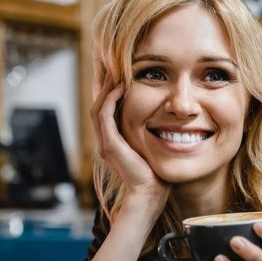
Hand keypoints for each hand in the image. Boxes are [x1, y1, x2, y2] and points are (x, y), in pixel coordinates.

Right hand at [90, 81, 169, 204]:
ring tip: (115, 73)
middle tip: (113, 68)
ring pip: (98, 108)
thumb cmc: (155, 174)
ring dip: (105, 89)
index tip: (120, 76)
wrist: (150, 193)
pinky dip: (110, 100)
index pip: (106, 112)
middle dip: (104, 87)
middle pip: (98, 107)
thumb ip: (149, 135)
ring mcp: (106, 144)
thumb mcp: (150, 149)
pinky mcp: (111, 145)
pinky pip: (105, 116)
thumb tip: (163, 121)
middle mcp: (105, 142)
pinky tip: (120, 87)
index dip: (110, 94)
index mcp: (113, 143)